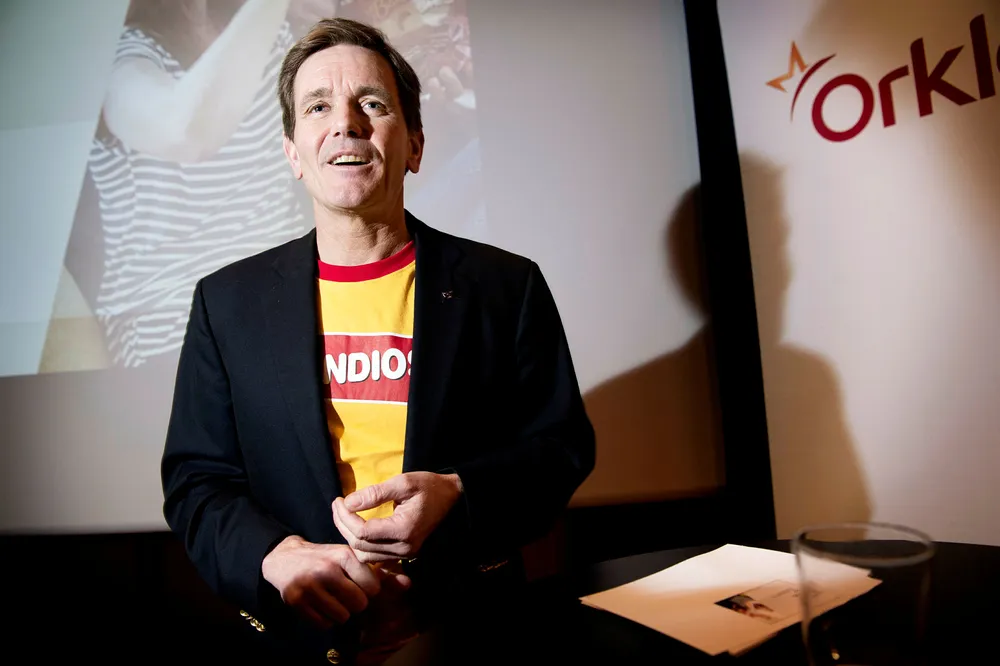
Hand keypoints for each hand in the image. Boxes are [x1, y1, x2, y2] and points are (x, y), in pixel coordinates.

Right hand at [261, 535, 390, 627]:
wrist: (284, 558)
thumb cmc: (325, 558)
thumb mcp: (351, 558)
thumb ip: (381, 573)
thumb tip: (408, 584)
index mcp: (343, 555)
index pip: (373, 587)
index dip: (369, 589)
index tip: (360, 583)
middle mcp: (326, 570)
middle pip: (359, 604)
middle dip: (356, 602)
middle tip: (345, 593)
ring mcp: (309, 586)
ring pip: (343, 617)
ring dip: (341, 612)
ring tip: (332, 598)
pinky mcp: (295, 601)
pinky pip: (324, 624)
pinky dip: (326, 619)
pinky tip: (320, 604)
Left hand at [332, 472, 463, 563]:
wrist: (453, 498)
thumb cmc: (429, 487)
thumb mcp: (403, 482)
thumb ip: (375, 493)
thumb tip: (348, 502)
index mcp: (403, 530)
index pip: (362, 531)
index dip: (345, 517)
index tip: (338, 500)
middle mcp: (403, 548)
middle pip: (360, 545)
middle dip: (343, 525)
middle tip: (337, 505)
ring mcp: (404, 554)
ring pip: (364, 555)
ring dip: (350, 536)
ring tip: (344, 515)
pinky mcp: (403, 554)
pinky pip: (374, 557)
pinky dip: (362, 544)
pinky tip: (357, 527)